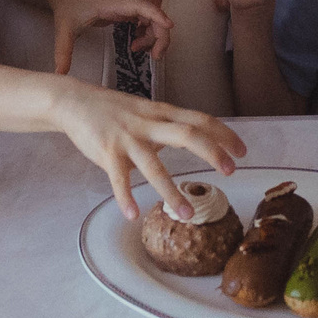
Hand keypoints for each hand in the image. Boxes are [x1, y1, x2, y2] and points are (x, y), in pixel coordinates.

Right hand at [48, 79, 246, 219]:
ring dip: (172, 192)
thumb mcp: (146, 112)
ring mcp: (127, 138)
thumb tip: (193, 142)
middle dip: (211, 152)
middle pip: (186, 134)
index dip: (223, 133)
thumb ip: (167, 127)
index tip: (243, 151)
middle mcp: (148, 123)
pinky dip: (126, 197)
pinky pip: (118, 179)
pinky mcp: (106, 152)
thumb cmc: (113, 110)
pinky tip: (134, 215)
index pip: (200, 119)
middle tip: (231, 172)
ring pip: (154, 166)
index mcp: (161, 113)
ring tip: (188, 216)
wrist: (74, 102)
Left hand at [50, 0, 171, 75]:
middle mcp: (125, 3)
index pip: (142, 6)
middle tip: (156, 57)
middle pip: (153, 15)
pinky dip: (147, 35)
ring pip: (152, 20)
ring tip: (137, 51)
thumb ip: (63, 52)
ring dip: (152, 37)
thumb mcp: (64, 29)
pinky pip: (145, 22)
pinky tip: (136, 46)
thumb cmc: (67, 5)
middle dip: (160, 35)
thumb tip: (59, 75)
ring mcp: (127, 7)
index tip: (170, 26)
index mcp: (114, 3)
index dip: (157, 15)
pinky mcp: (126, 12)